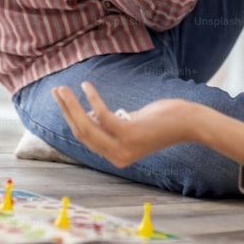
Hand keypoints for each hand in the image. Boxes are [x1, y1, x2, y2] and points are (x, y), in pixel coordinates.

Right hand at [52, 82, 194, 167]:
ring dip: (71, 105)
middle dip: (65, 110)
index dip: (70, 118)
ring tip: (63, 89)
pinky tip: (86, 86)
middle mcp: (117, 157)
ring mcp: (122, 148)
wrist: (187, 123)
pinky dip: (92, 99)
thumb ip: (112, 125)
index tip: (62, 101)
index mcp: (116, 157)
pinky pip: (102, 115)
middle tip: (56, 91)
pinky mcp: (129, 134)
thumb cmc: (160, 121)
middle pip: (81, 132)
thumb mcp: (132, 124)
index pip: (85, 138)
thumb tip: (89, 114)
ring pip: (87, 125)